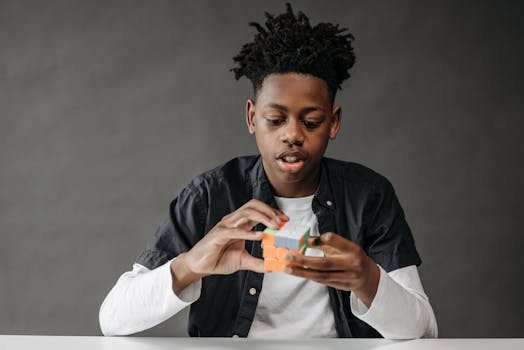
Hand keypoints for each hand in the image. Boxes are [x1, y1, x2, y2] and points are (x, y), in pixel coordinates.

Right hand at [170, 199, 286, 293]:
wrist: (200, 266)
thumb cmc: (218, 258)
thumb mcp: (242, 261)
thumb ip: (257, 262)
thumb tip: (272, 266)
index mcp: (240, 223)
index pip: (258, 210)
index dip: (272, 213)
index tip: (285, 221)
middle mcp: (233, 221)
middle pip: (253, 205)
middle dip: (269, 211)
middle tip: (282, 222)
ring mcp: (225, 226)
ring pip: (246, 213)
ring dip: (262, 218)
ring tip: (274, 226)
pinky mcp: (218, 235)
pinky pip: (234, 230)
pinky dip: (248, 232)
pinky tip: (259, 236)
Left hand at [283, 232, 379, 306]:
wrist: (367, 276)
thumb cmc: (351, 257)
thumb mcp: (343, 246)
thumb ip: (325, 242)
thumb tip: (304, 239)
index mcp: (353, 250)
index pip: (339, 243)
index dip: (326, 240)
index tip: (309, 239)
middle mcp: (352, 264)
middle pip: (325, 263)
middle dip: (304, 260)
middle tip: (288, 256)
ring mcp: (348, 277)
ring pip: (321, 275)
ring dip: (302, 272)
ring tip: (287, 268)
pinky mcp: (342, 286)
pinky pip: (322, 281)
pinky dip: (309, 276)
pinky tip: (298, 273)